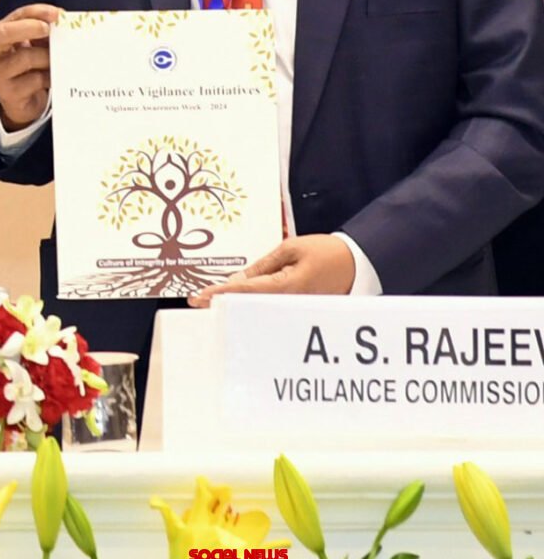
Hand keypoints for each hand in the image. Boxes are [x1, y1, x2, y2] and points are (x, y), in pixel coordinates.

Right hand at [0, 3, 61, 129]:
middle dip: (29, 28)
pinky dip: (49, 78)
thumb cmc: (29, 67)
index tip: (58, 14)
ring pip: (26, 58)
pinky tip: (51, 79)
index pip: (16, 16)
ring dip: (47, 58)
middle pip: (2, 34)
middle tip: (49, 30)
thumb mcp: (33, 45)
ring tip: (56, 62)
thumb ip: (44, 33)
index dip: (37, 12)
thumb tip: (64, 24)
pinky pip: (35, 80)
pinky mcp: (9, 93)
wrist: (22, 100)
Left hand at [189, 234, 356, 306]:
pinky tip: (239, 300)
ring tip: (212, 300)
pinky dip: (253, 303)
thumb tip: (237, 280)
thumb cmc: (326, 252)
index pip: (245, 291)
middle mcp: (289, 302)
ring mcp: (294, 308)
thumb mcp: (291, 249)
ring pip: (258, 308)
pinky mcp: (299, 308)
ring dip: (236, 304)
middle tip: (198, 302)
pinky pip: (271, 307)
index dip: (220, 293)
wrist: (361, 263)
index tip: (199, 296)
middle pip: (248, 305)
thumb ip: (262, 266)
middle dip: (223, 303)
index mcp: (286, 286)